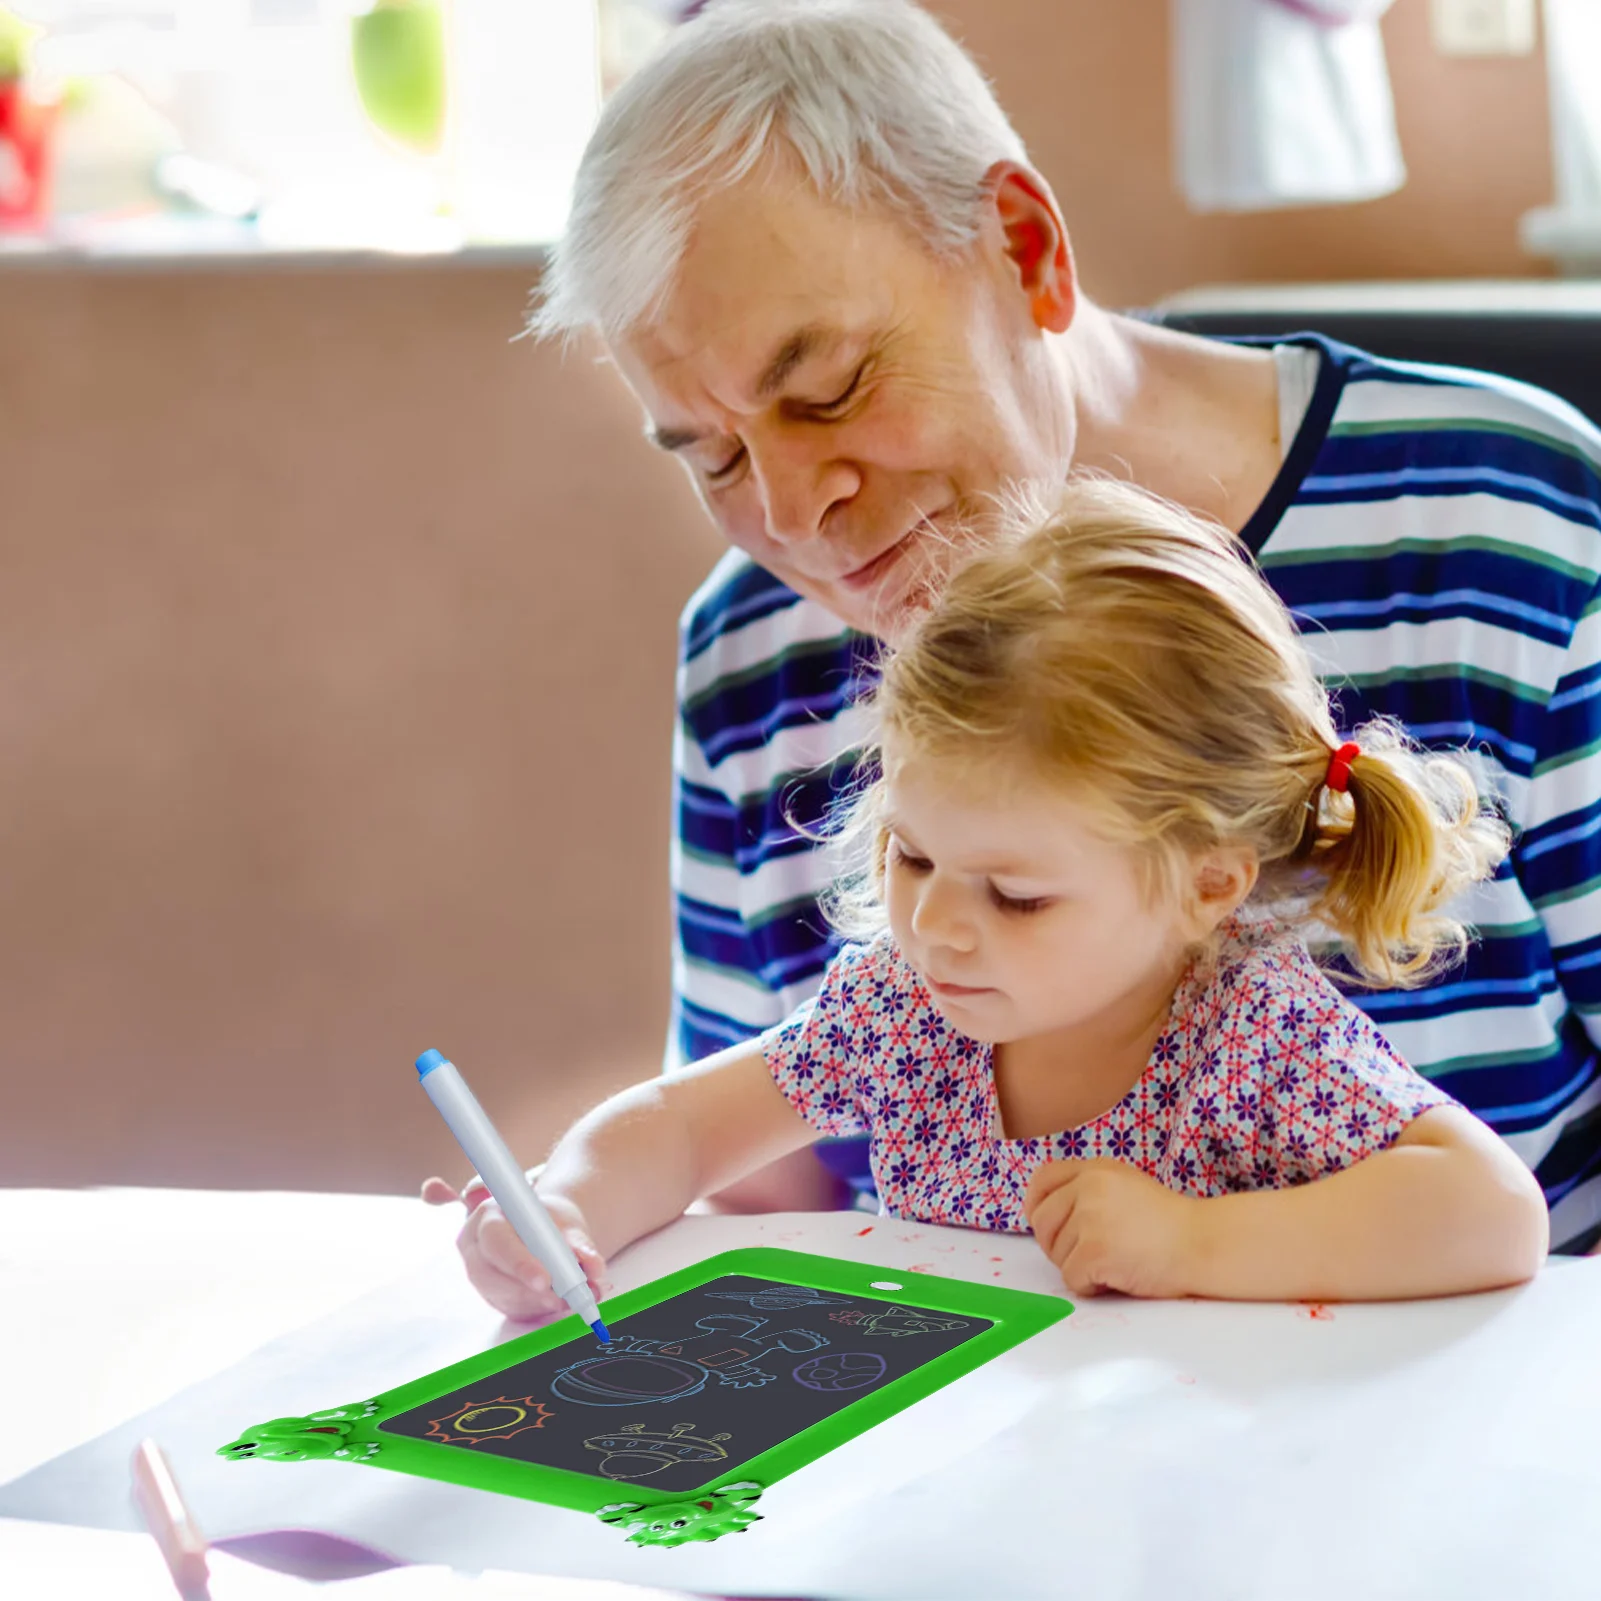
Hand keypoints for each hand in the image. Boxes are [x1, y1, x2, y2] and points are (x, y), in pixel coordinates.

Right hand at [421, 1174, 611, 1322]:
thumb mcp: (565, 1222)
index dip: (519, 1262)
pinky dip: (538, 1310)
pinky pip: (511, 1309)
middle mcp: (476, 1247)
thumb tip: (594, 1266)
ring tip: (569, 1300)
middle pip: (489, 1274)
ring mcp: (480, 1275)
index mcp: (489, 1215)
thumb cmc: (550, 1221)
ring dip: (537, 1303)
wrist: (543, 1229)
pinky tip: (558, 1302)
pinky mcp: (492, 1296)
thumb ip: (579, 1242)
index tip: (545, 1280)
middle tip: (559, 1300)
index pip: (496, 1239)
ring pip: (501, 1296)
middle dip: (527, 1290)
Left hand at [1023, 1157, 1199, 1298]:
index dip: (1036, 1204)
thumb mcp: (1125, 1186)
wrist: (1202, 1243)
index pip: (1043, 1179)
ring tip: (1116, 1261)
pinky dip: (1090, 1286)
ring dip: (1080, 1266)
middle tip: (1085, 1255)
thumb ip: (1090, 1190)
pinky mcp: (1095, 1250)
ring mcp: (1091, 1218)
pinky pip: (1071, 1278)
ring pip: (1057, 1254)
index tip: (1045, 1224)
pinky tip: (1117, 1277)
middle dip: (1055, 1244)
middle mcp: (1089, 1187)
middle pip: (1042, 1221)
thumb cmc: (1169, 1224)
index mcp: (1095, 1170)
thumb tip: (1048, 1211)